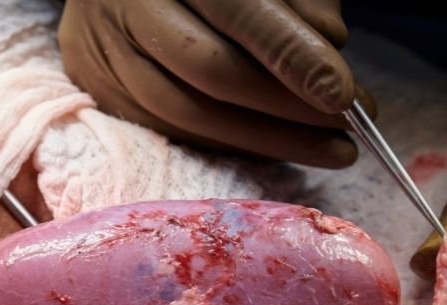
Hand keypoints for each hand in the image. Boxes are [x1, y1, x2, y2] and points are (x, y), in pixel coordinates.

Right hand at [57, 0, 373, 167]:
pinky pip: (171, 130)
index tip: (344, 94)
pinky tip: (278, 145)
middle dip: (285, 107)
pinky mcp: (99, 86)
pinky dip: (231, 144)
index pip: (236, 8)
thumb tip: (329, 47)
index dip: (291, 54)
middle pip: (209, 68)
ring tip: (329, 147)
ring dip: (266, 140)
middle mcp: (126, 1)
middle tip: (347, 128)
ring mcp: (103, 48)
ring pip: (187, 111)